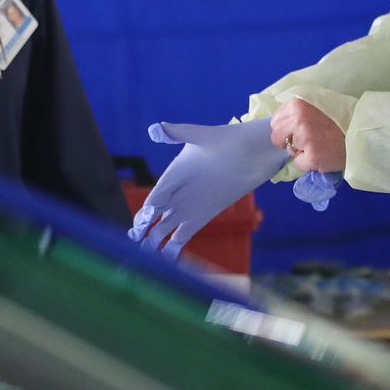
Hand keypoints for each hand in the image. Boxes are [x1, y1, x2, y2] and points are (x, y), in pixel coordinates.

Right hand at [129, 118, 286, 257]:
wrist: (255, 151)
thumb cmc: (230, 139)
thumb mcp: (203, 136)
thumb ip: (179, 134)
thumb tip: (155, 129)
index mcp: (174, 173)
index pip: (157, 195)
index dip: (149, 208)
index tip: (144, 220)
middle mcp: (178, 192)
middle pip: (156, 214)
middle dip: (144, 226)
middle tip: (135, 239)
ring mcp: (190, 206)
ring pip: (166, 227)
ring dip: (155, 240)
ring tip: (145, 254)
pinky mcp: (203, 216)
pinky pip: (184, 235)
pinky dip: (174, 247)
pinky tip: (166, 259)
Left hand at [270, 99, 345, 173]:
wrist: (361, 133)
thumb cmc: (340, 117)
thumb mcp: (317, 103)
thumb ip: (298, 110)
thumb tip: (280, 121)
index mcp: (298, 104)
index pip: (275, 120)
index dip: (286, 127)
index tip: (299, 129)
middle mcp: (299, 119)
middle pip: (276, 136)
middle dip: (288, 140)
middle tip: (307, 139)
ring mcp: (305, 138)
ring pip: (287, 150)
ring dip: (299, 151)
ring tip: (318, 145)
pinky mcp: (312, 156)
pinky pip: (299, 164)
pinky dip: (308, 163)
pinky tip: (322, 154)